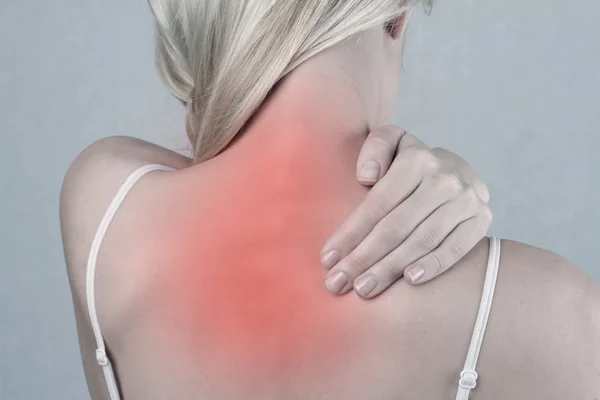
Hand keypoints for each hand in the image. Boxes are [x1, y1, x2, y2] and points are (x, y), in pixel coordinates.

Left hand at [320, 125, 491, 297]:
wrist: (457, 171)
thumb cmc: (409, 165)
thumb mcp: (391, 143)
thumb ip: (375, 149)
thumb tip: (367, 177)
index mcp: (417, 160)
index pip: (377, 203)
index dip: (351, 232)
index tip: (328, 258)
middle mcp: (444, 178)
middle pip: (396, 226)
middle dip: (363, 258)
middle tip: (338, 282)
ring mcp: (465, 200)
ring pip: (422, 240)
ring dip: (390, 268)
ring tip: (364, 289)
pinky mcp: (481, 220)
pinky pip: (456, 247)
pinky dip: (434, 265)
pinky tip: (410, 280)